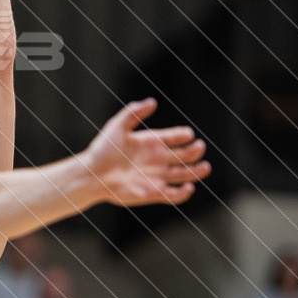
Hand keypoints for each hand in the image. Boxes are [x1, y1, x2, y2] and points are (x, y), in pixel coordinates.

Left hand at [84, 98, 208, 206]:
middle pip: (184, 155)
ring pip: (184, 174)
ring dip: (197, 171)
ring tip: (206, 167)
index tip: (188, 134)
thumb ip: (133, 113)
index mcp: (151, 142)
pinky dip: (184, 193)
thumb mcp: (117, 126)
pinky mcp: (153, 193)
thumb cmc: (102, 150)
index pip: (175, 137)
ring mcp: (157, 176)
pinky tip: (188, 186)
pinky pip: (174, 195)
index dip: (183, 135)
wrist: (91, 175)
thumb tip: (152, 102)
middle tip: (199, 147)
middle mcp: (157, 159)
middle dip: (194, 151)